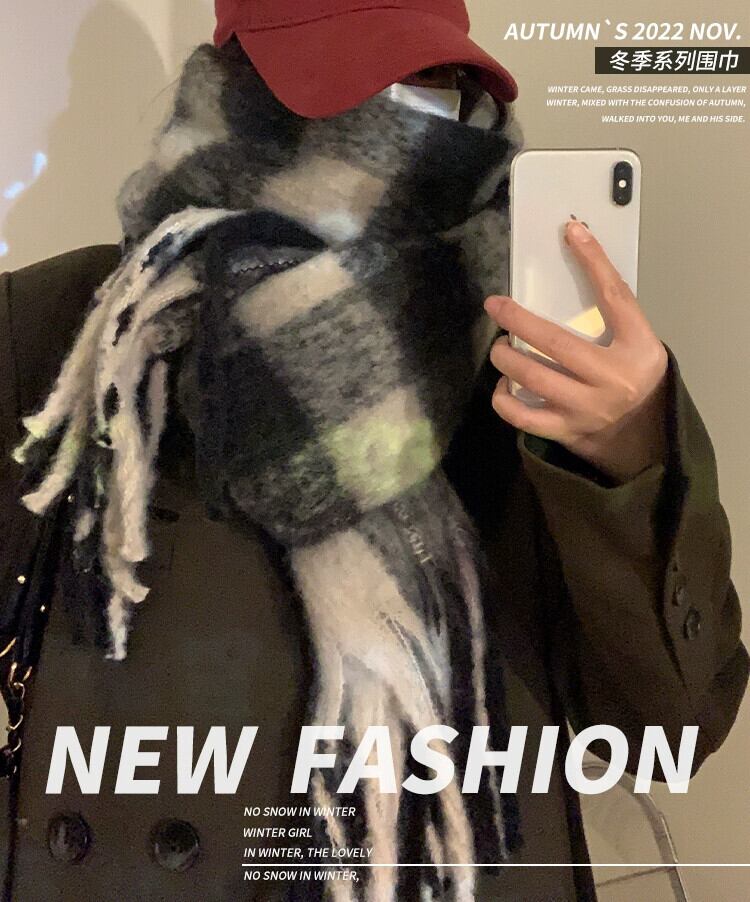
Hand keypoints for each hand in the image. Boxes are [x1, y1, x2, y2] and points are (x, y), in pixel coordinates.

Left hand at [484, 219, 668, 483]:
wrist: (644, 436)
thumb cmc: (633, 378)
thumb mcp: (638, 341)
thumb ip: (612, 310)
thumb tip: (577, 252)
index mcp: (638, 349)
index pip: (615, 297)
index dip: (593, 262)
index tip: (571, 232)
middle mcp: (612, 379)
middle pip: (556, 342)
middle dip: (517, 320)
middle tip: (496, 307)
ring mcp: (586, 408)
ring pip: (532, 378)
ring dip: (506, 358)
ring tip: (500, 348)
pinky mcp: (565, 431)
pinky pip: (522, 416)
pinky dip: (503, 399)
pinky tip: (504, 385)